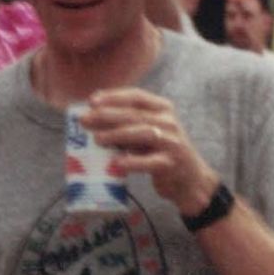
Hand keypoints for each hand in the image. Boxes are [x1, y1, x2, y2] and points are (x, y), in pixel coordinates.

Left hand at [84, 87, 218, 216]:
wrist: (188, 178)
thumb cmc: (160, 151)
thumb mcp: (147, 130)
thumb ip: (126, 123)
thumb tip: (90, 117)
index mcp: (162, 109)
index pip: (136, 96)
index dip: (113, 97)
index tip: (92, 101)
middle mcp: (169, 122)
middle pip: (135, 115)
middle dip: (107, 116)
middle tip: (85, 120)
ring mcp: (172, 143)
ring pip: (143, 134)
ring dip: (117, 135)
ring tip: (97, 139)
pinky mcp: (171, 164)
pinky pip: (150, 162)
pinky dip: (133, 162)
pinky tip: (117, 162)